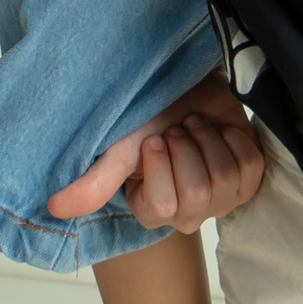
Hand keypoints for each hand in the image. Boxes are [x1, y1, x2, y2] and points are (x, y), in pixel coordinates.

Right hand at [47, 68, 263, 229]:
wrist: (188, 89)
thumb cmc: (153, 116)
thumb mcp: (121, 146)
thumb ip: (95, 180)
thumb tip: (54, 208)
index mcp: (154, 212)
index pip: (163, 204)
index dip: (160, 162)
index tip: (153, 140)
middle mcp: (188, 215)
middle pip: (196, 192)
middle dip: (186, 146)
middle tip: (177, 130)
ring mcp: (221, 199)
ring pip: (224, 178)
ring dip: (209, 138)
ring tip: (196, 128)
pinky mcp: (247, 179)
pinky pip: (248, 165)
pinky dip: (235, 137)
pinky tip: (221, 131)